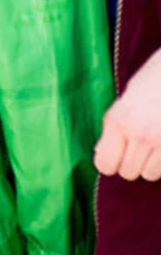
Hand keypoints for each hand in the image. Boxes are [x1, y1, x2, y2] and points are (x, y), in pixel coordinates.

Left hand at [95, 44, 160, 180]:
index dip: (108, 162)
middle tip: (135, 146)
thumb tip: (101, 153)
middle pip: (128, 173)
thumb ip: (113, 127)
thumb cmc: (153, 79)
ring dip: (149, 164)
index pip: (105, 164)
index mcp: (119, 120)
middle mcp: (140, 135)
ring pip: (150, 175)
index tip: (113, 156)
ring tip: (153, 143)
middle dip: (129, 163)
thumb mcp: (125, 99)